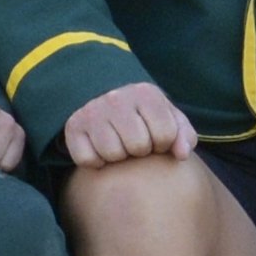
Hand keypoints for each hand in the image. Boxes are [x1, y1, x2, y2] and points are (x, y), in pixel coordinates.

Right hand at [60, 81, 197, 170]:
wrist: (101, 95)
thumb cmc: (142, 114)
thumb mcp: (167, 116)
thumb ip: (183, 134)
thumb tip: (181, 155)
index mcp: (145, 94)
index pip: (165, 135)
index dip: (164, 144)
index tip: (156, 138)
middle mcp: (116, 99)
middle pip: (138, 146)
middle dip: (141, 150)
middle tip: (135, 141)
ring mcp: (92, 112)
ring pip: (113, 154)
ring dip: (119, 157)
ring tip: (119, 144)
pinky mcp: (72, 127)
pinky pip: (88, 160)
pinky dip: (95, 161)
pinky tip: (99, 149)